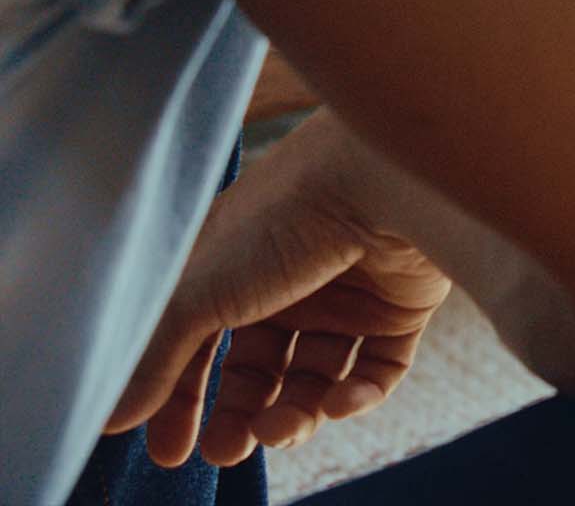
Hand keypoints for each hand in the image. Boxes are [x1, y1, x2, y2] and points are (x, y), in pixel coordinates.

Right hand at [105, 112, 450, 466]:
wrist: (382, 181)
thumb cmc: (281, 221)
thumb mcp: (200, 292)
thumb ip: (157, 357)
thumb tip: (111, 418)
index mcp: (234, 265)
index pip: (197, 342)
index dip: (181, 395)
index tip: (169, 450)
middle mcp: (290, 279)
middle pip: (260, 368)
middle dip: (241, 416)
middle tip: (225, 452)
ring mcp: (349, 293)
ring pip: (318, 376)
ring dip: (297, 414)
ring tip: (279, 432)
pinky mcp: (403, 306)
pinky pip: (379, 368)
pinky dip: (358, 396)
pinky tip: (338, 404)